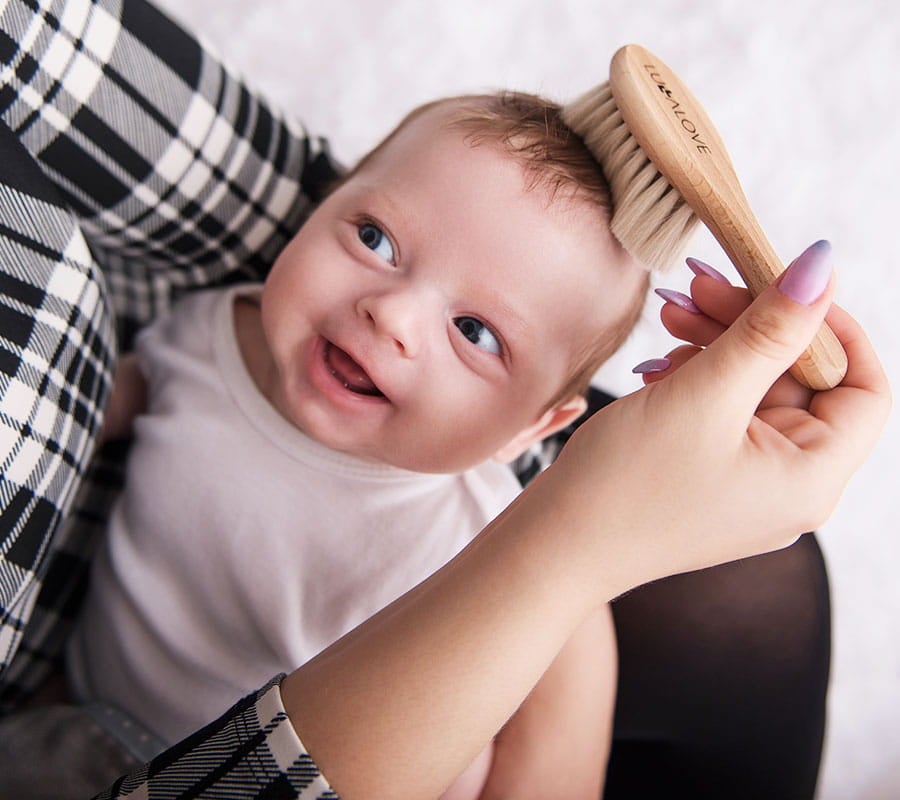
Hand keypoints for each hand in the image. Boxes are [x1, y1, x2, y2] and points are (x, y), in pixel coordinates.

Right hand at [544, 242, 890, 597]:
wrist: (557, 545)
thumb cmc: (626, 485)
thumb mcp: (704, 395)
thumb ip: (769, 330)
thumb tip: (822, 267)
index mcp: (811, 479)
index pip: (864, 389)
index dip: (834, 328)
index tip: (788, 284)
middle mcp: (791, 487)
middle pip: (800, 381)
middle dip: (754, 327)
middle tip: (700, 286)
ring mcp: (749, 484)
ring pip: (756, 391)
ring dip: (719, 346)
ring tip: (668, 317)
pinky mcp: (712, 478)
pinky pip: (724, 413)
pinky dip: (699, 378)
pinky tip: (661, 364)